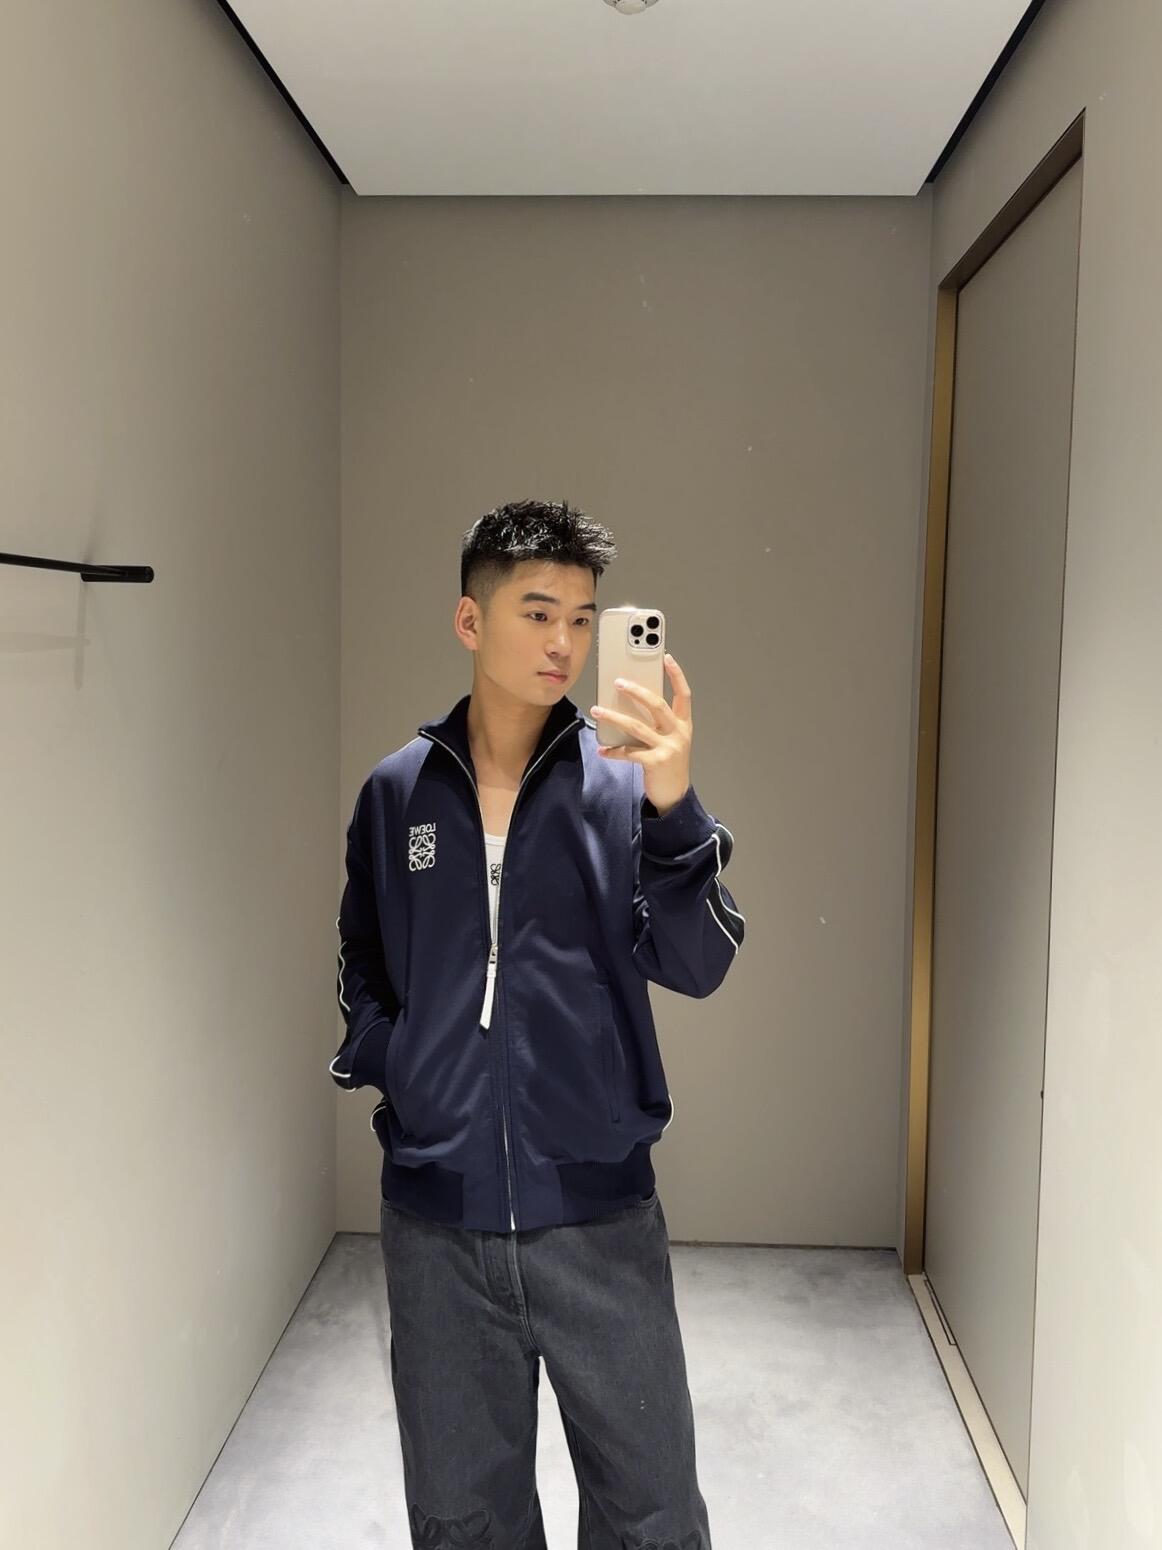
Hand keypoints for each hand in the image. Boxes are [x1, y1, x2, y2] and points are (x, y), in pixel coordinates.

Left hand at [591, 652, 692, 815]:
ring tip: (597, 710)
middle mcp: (678, 733)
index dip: (676, 675)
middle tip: (618, 682)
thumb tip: (629, 705)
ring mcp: (668, 748)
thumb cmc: (669, 763)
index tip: (667, 657)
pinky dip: (613, 750)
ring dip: (614, 717)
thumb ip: (657, 724)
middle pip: (657, 705)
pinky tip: (602, 749)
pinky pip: (629, 752)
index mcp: (684, 724)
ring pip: (637, 726)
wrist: (675, 794)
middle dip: (636, 691)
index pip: (684, 694)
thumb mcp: (670, 740)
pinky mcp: (655, 762)